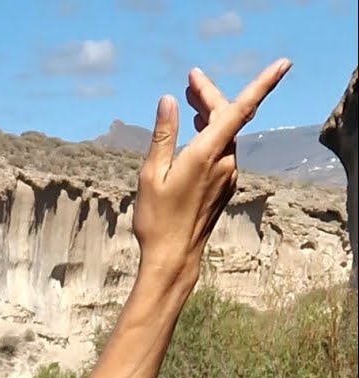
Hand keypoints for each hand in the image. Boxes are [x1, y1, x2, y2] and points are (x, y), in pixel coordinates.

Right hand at [132, 59, 290, 282]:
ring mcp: (227, 174)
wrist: (174, 256)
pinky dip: (211, 133)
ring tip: (190, 99)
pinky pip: (223, 149)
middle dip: (211, 94)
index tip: (282, 64)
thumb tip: (169, 100)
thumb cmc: (158, 219)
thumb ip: (163, 135)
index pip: (239, 111)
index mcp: (207, 155)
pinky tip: (195, 130)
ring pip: (225, 133)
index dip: (263, 84)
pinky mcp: (224, 184)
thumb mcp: (152, 174)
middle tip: (191, 78)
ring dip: (210, 113)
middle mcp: (225, 162)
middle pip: (228, 117)